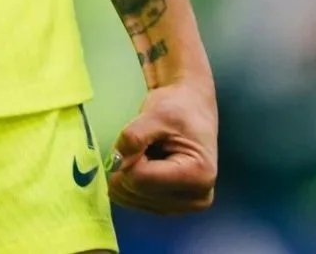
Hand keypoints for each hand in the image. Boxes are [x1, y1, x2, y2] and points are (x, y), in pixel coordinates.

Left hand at [109, 80, 216, 215]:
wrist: (192, 108)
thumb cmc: (179, 107)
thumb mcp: (156, 113)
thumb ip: (134, 137)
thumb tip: (115, 163)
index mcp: (199, 175)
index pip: (141, 179)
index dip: (129, 157)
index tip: (140, 137)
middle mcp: (195, 198)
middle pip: (135, 191)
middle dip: (129, 165)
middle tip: (145, 144)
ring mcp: (182, 207)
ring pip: (129, 198)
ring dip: (128, 172)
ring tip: (148, 153)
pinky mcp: (169, 208)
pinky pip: (131, 201)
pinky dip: (129, 181)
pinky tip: (146, 164)